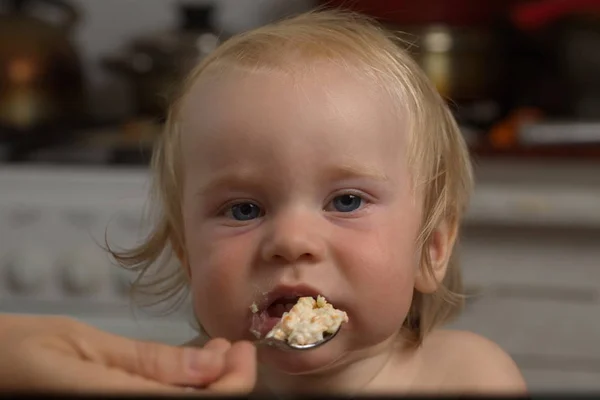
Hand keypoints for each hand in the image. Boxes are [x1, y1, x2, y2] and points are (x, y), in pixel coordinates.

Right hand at [0, 314, 255, 393]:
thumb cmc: (14, 354)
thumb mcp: (84, 346)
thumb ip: (149, 363)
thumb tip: (211, 365)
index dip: (235, 384)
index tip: (244, 351)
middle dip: (226, 384)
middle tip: (233, 349)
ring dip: (208, 386)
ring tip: (214, 351)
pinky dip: (182, 389)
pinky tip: (188, 368)